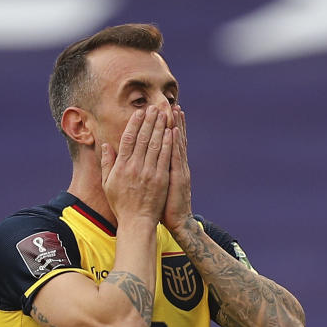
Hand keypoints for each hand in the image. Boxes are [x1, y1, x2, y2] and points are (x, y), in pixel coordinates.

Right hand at [100, 105, 171, 224]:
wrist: (136, 222)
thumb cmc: (121, 204)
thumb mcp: (107, 184)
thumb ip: (106, 163)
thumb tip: (105, 145)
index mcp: (121, 167)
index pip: (128, 139)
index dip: (134, 124)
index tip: (139, 112)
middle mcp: (135, 167)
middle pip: (143, 138)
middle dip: (149, 121)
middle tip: (155, 107)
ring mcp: (149, 173)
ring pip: (155, 145)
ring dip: (160, 127)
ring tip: (164, 114)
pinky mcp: (161, 179)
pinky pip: (165, 157)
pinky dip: (168, 143)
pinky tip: (171, 132)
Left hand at [163, 106, 193, 233]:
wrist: (178, 222)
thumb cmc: (164, 206)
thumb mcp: (158, 186)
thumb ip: (153, 172)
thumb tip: (146, 162)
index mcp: (170, 167)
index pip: (168, 144)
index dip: (167, 129)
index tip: (163, 114)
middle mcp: (177, 166)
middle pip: (175, 140)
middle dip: (173, 122)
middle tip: (172, 105)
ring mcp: (179, 171)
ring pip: (177, 145)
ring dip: (177, 127)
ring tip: (175, 111)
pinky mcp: (179, 178)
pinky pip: (176, 158)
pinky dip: (175, 144)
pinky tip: (174, 132)